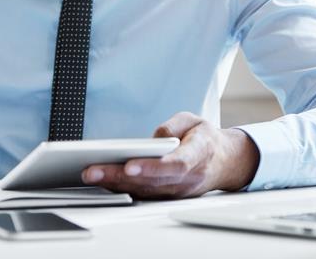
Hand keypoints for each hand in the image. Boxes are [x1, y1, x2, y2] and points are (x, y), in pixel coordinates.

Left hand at [80, 112, 259, 198]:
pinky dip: (122, 189)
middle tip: (93, 171)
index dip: (152, 167)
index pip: (176, 164)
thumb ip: (174, 125)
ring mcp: (178, 191)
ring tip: (92, 175)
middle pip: (152, 181)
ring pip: (145, 191)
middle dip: (119, 177)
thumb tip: (153, 139)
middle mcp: (188, 178)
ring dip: (116, 185)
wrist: (223, 162)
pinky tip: (103, 181)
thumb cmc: (204, 139)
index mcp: (199, 154)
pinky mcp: (167, 196)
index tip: (130, 165)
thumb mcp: (193, 120)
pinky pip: (144, 194)